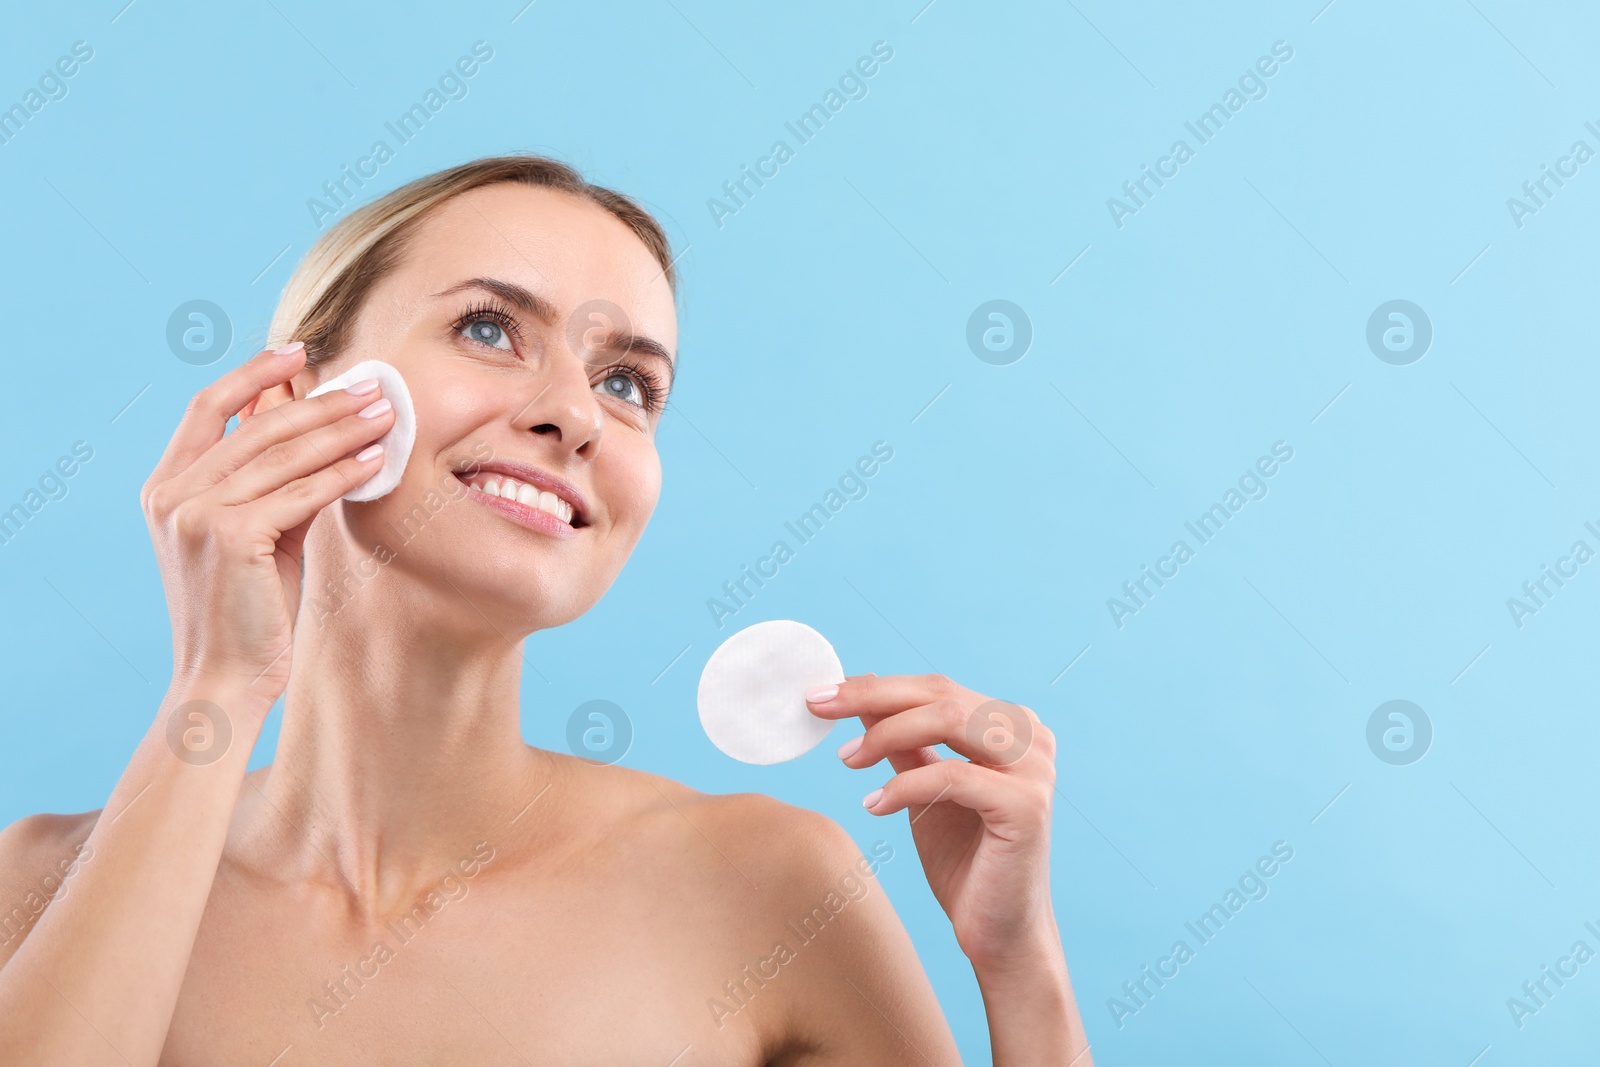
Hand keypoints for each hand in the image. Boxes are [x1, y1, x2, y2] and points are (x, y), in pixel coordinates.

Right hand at [141, 343, 392, 701]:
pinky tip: (377, 461)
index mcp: (166, 486)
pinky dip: (343, 474)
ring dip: (342, 431)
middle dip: (322, 402)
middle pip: (258, 425)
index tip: (300, 352)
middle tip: (374, 387)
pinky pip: (300, 493)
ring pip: (283, 455)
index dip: (254, 374)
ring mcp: (196, 513)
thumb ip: (273, 481)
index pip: (208, 407)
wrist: (224, 678)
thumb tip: (317, 426)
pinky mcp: (230, 537)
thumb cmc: (249, 609)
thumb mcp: (257, 531)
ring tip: (387, 415)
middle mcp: (173, 493)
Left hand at [807, 673, 1058, 972]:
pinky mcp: (1026, 806)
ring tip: (847, 760)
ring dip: (886, 734)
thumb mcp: (922, 788)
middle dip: (871, 697)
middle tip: (818, 707)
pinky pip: (952, 776)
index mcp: (1011, 726)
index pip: (936, 688)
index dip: (875, 687)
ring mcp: (1034, 769)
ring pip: (949, 720)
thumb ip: (902, 741)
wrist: (998, 933)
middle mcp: (1030, 738)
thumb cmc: (964, 860)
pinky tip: (873, 805)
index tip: (820, 695)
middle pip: (941, 694)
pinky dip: (905, 786)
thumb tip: (862, 694)